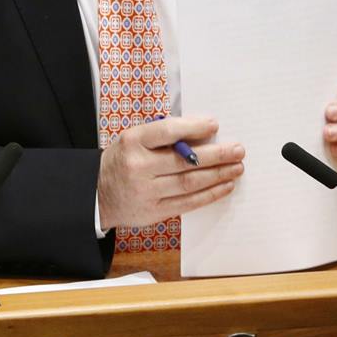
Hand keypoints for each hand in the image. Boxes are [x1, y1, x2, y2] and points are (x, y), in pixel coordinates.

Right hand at [97, 116, 244, 230]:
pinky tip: (225, 186)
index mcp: (133, 142)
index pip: (167, 132)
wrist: (98, 193)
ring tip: (237, 167)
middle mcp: (138, 167)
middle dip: (216, 155)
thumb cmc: (123, 159)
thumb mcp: (134, 138)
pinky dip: (209, 194)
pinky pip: (188, 203)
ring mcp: (146, 192)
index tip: (214, 124)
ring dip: (218, 175)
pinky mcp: (154, 212)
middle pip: (184, 161)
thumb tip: (202, 132)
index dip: (193, 128)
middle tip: (238, 150)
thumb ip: (163, 135)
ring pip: (189, 183)